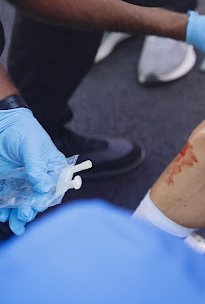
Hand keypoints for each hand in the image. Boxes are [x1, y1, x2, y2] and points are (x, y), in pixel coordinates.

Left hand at [0, 107, 66, 234]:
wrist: (3, 125)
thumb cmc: (24, 131)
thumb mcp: (33, 147)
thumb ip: (36, 168)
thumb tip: (43, 188)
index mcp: (53, 168)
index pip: (54, 188)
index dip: (46, 198)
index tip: (37, 205)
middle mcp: (39, 178)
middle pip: (38, 200)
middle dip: (31, 210)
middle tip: (23, 215)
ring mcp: (22, 182)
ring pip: (23, 204)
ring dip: (18, 216)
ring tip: (15, 225)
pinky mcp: (6, 184)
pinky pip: (6, 201)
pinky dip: (4, 210)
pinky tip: (2, 216)